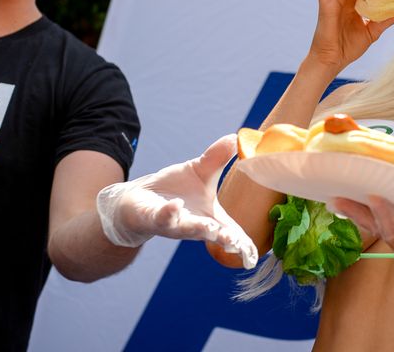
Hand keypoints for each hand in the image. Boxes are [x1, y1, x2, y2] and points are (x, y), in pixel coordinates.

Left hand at [96, 134, 257, 268]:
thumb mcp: (199, 170)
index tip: (254, 255)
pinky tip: (176, 205)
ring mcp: (174, 224)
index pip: (231, 232)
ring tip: (211, 229)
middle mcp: (194, 225)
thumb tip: (236, 139)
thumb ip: (218, 157)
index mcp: (209, 217)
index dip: (243, 244)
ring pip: (188, 229)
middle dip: (224, 239)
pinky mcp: (154, 218)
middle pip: (212, 235)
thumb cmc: (174, 189)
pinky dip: (170, 212)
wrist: (139, 198)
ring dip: (199, 229)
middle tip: (234, 241)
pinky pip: (163, 217)